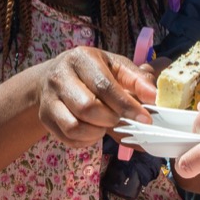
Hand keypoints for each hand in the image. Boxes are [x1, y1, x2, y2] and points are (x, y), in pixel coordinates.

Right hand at [37, 47, 156, 146]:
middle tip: (118, 118)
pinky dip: (86, 140)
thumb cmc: (92, 73)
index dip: (126, 105)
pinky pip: (68, 138)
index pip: (104, 85)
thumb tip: (154, 96)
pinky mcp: (45, 117)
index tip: (145, 118)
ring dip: (97, 132)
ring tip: (104, 124)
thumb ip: (137, 79)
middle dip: (110, 119)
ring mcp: (49, 98)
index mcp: (82, 58)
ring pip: (74, 126)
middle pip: (87, 107)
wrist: (54, 79)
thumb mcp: (115, 68)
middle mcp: (60, 76)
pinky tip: (92, 131)